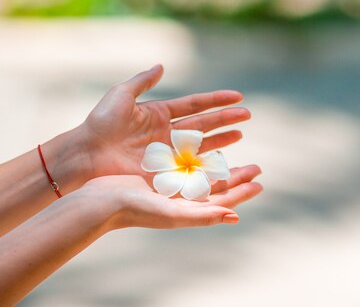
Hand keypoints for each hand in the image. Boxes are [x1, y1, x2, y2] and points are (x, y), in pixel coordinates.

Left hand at [77, 65, 249, 181]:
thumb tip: (162, 66)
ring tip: (240, 134)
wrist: (86, 155)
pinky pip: (190, 167)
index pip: (195, 105)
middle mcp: (167, 133)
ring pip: (201, 145)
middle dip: (226, 119)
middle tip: (247, 116)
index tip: (238, 96)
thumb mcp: (121, 95)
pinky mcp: (164, 171)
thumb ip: (142, 81)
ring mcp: (167, 153)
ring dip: (222, 140)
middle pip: (204, 125)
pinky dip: (207, 164)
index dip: (216, 100)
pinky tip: (224, 161)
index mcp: (160, 113)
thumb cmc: (100, 123)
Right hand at [82, 165, 262, 229]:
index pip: (222, 200)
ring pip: (202, 169)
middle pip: (216, 185)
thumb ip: (204, 215)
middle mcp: (181, 197)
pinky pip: (183, 159)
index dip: (242, 192)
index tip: (259, 181)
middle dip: (237, 176)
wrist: (100, 201)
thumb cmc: (136, 210)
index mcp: (187, 209)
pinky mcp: (157, 170)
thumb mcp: (173, 213)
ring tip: (236, 148)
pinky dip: (197, 152)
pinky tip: (205, 144)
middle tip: (257, 167)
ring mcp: (169, 183)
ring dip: (220, 159)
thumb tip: (235, 215)